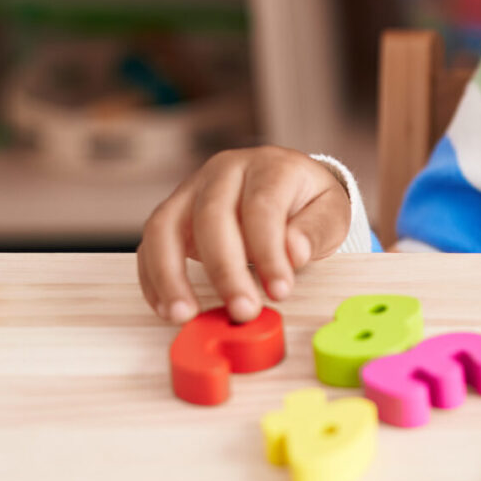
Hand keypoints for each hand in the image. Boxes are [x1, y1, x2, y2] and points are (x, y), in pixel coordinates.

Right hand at [136, 146, 350, 324]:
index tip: (280, 290)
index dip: (269, 252)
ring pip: (166, 226)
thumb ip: (314, 230)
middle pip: (212, 216)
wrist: (290, 186)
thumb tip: (294, 252)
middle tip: (242, 310)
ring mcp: (192, 188)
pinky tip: (169, 307)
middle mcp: (225, 170)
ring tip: (184, 314)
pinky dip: (153, 278)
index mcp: (270, 166)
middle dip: (224, 270)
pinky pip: (150, 243)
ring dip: (170, 275)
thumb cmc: (309, 202)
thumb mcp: (330, 212)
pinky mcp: (172, 212)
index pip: (263, 207)